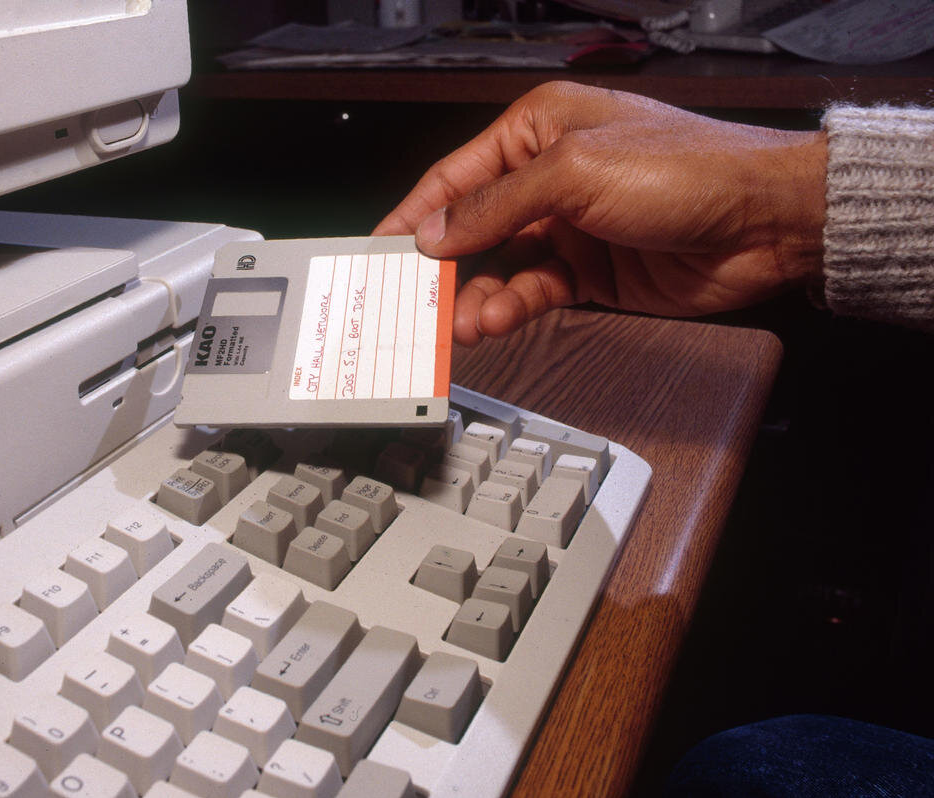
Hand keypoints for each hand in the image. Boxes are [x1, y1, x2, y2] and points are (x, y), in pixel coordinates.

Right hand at [373, 82, 826, 344]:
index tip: (378, 250)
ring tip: (459, 322)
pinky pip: (534, 291)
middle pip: (473, 227)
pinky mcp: (590, 272)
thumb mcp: (575, 172)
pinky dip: (511, 307)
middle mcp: (549, 176)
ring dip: (475, 295)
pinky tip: (496, 319)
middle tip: (411, 300)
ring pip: (499, 266)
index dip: (414, 214)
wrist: (766, 221)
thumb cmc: (688, 168)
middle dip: (442, 266)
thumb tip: (436, 231)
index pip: (456, 176)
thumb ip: (497, 205)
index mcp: (538, 128)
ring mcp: (569, 227)